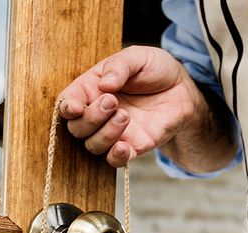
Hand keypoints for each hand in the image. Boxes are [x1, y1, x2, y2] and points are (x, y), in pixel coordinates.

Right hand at [57, 45, 206, 167]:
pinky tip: (124, 146)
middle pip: (77, 128)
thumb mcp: (137, 57)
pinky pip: (114, 160)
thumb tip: (104, 85)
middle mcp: (98, 114)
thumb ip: (120, 66)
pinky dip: (116, 157)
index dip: (66, 108)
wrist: (181, 88)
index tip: (75, 107)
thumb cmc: (154, 69)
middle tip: (112, 102)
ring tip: (125, 116)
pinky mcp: (132, 147)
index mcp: (91, 88)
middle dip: (91, 118)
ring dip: (105, 134)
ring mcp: (113, 133)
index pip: (67, 102)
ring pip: (93, 146)